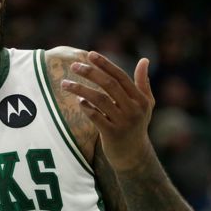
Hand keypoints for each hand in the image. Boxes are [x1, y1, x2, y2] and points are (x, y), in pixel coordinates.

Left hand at [61, 51, 154, 170]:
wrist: (134, 155)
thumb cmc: (137, 125)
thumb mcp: (145, 104)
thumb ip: (143, 83)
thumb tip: (144, 60)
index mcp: (140, 99)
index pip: (121, 77)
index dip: (105, 64)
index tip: (90, 54)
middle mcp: (133, 109)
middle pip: (110, 85)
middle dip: (91, 73)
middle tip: (73, 66)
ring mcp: (123, 122)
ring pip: (100, 100)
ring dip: (81, 89)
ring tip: (65, 84)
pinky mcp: (112, 135)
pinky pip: (96, 117)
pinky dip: (86, 107)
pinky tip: (78, 101)